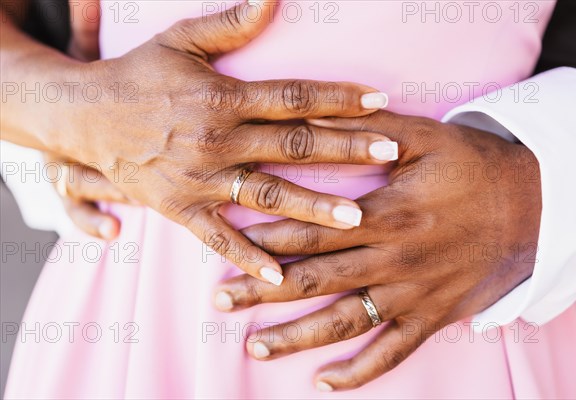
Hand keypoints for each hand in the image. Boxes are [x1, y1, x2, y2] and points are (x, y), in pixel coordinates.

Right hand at [51, 1, 395, 283]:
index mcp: (223, 97)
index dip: (338, 97)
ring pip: (267, 195)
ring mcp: (201, 178)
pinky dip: (248, 256)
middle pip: (293, 146)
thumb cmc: (138, 74)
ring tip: (356, 219)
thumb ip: (231, 22)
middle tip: (390, 152)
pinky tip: (281, 274)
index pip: (293, 96)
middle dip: (345, 149)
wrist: (83, 116)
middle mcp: (218, 139)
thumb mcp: (181, 39)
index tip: (380, 101)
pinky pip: (219, 236)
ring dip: (313, 207)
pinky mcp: (182, 208)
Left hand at [214, 111, 541, 388]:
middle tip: (221, 302)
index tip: (229, 247)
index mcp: (385, 214)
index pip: (312, 231)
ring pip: (343, 323)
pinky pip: (391, 352)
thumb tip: (316, 113)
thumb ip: (367, 129)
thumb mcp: (424, 136)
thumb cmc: (474, 167)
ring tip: (255, 346)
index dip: (266, 240)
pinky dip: (358, 372)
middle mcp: (391, 260)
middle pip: (314, 281)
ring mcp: (410, 294)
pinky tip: (325, 382)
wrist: (532, 206)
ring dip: (295, 338)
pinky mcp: (430, 316)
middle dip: (263, 292)